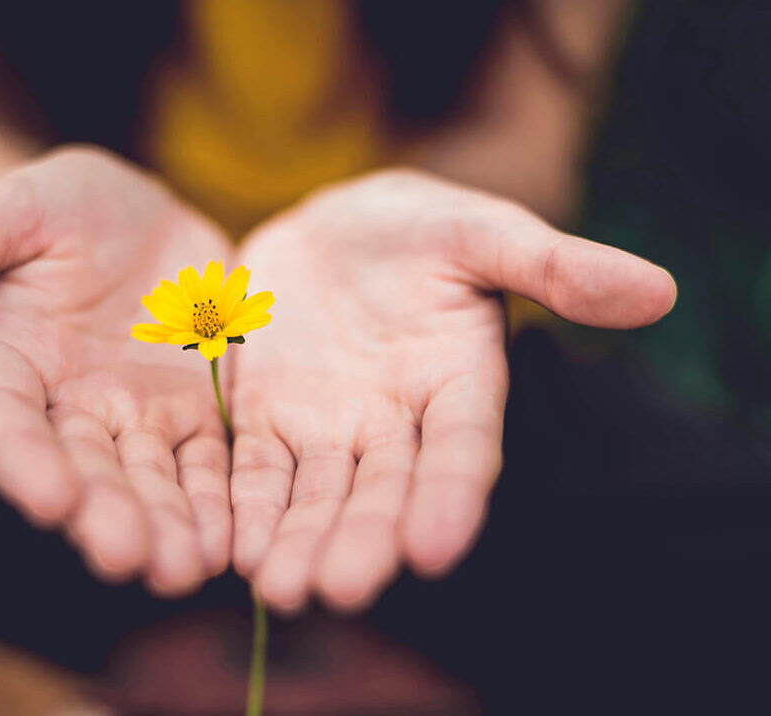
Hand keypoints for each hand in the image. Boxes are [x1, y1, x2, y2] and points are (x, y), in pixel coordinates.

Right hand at [0, 147, 233, 594]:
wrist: (136, 216)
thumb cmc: (57, 208)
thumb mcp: (8, 210)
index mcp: (10, 365)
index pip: (5, 423)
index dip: (23, 462)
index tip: (50, 501)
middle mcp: (69, 408)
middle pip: (84, 471)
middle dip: (106, 515)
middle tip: (130, 559)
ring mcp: (135, 416)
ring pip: (150, 480)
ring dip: (167, 526)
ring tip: (186, 568)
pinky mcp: (193, 413)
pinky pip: (207, 463)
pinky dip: (218, 501)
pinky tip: (233, 540)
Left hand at [230, 169, 675, 611]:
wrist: (333, 229)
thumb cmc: (419, 228)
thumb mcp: (482, 232)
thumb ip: (554, 265)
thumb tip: (658, 290)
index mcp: (458, 383)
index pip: (462, 449)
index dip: (452, 496)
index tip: (435, 548)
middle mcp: (396, 423)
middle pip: (382, 490)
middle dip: (363, 539)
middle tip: (340, 589)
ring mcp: (329, 427)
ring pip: (316, 495)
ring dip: (299, 541)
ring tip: (280, 589)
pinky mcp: (267, 419)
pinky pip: (255, 469)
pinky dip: (245, 506)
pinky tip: (232, 547)